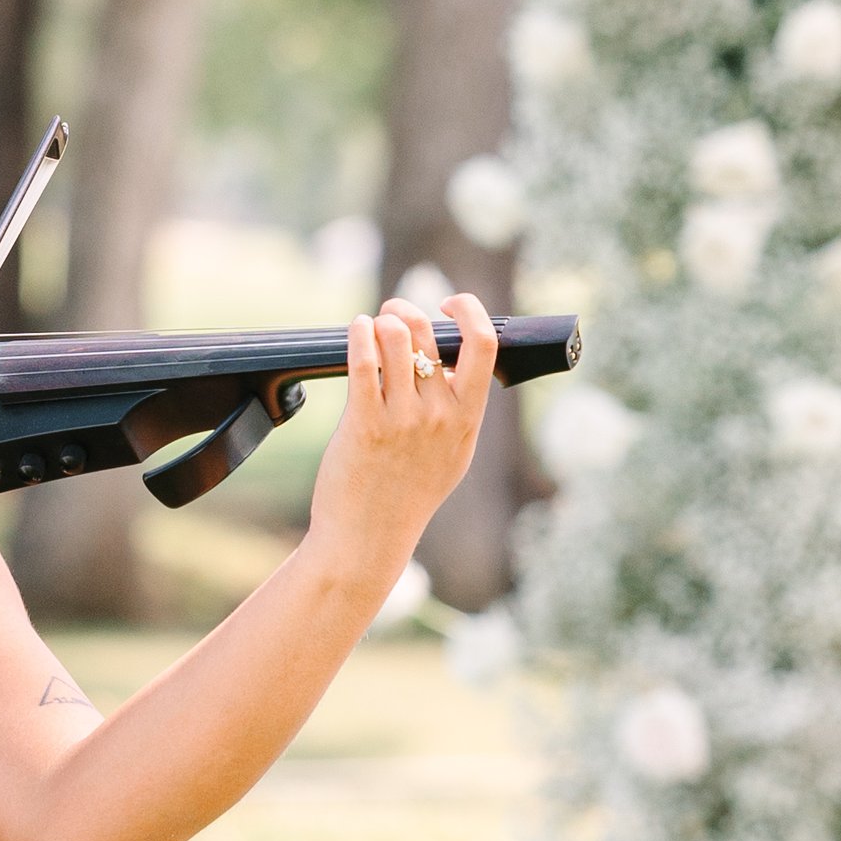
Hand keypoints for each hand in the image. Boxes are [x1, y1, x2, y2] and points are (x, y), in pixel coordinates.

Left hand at [306, 289, 498, 600]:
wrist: (368, 538)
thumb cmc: (408, 495)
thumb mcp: (452, 455)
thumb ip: (458, 412)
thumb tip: (454, 368)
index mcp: (467, 419)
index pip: (484, 345)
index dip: (468, 310)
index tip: (449, 303)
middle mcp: (439, 416)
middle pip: (429, 335)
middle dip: (408, 310)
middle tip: (394, 311)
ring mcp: (402, 420)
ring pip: (395, 340)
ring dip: (382, 322)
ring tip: (373, 326)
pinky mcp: (364, 424)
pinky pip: (363, 363)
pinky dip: (358, 335)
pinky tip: (355, 329)